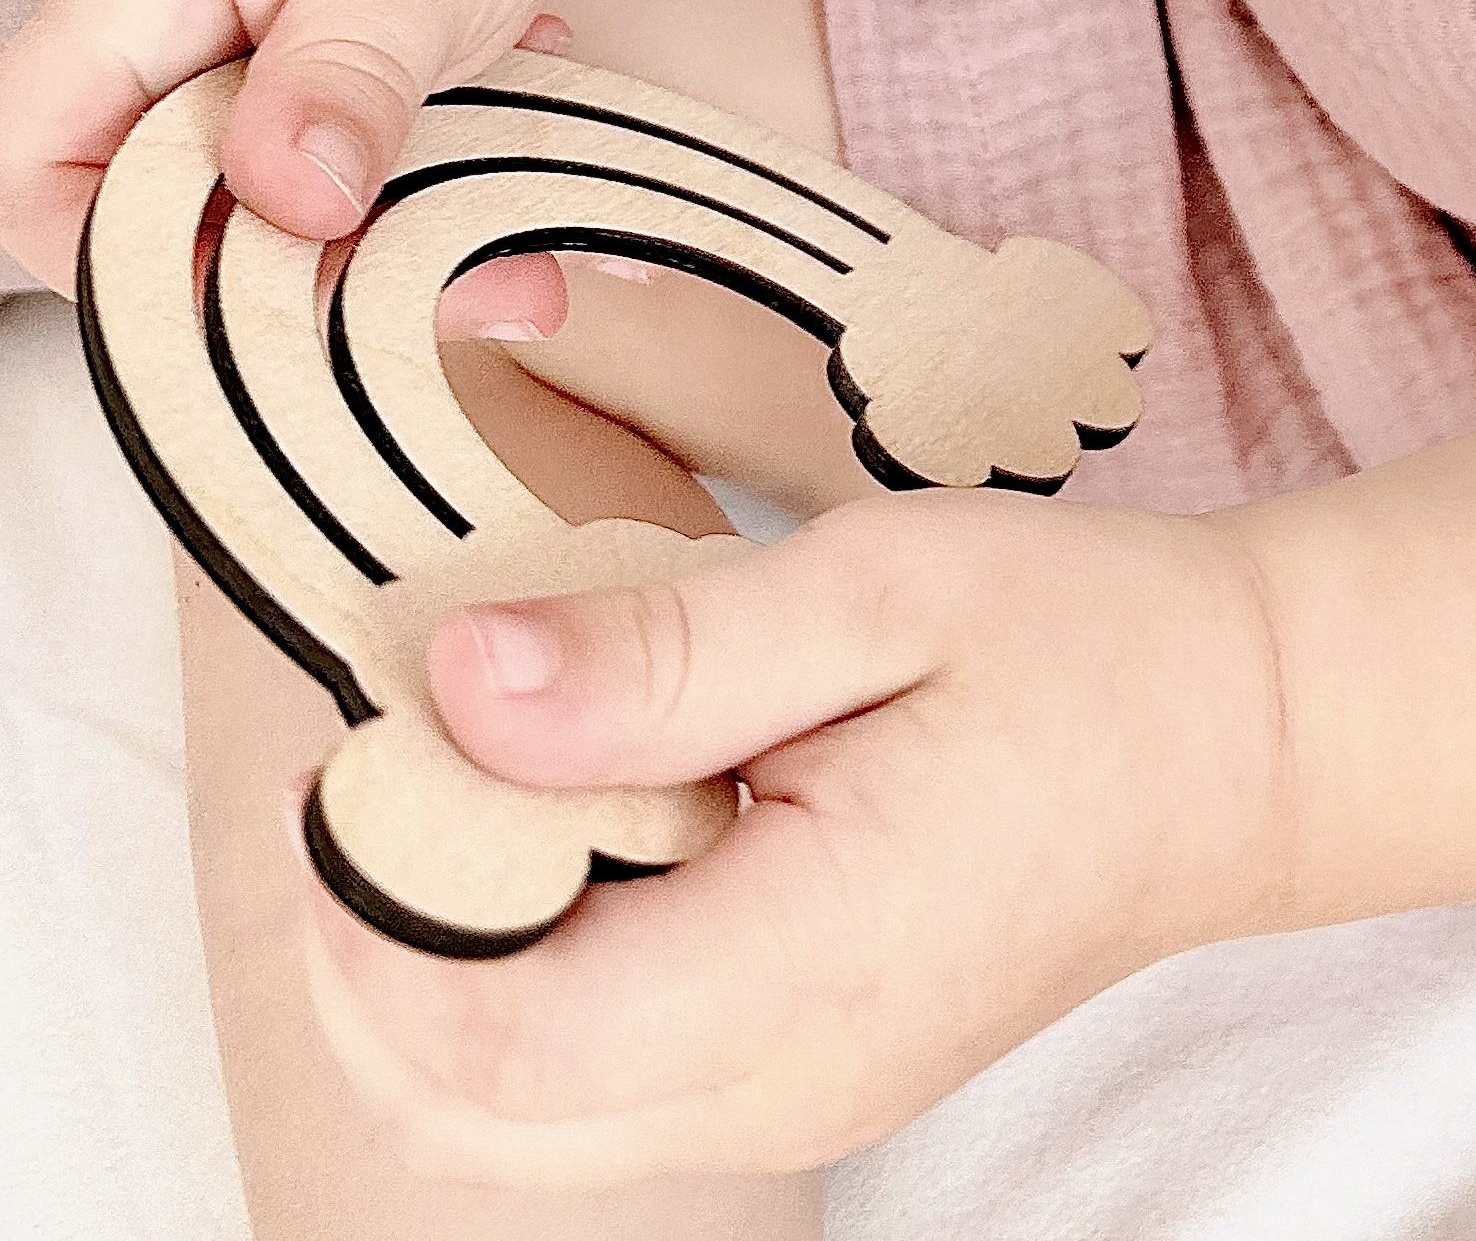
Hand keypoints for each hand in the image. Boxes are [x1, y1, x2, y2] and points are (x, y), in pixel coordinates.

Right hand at [0, 0, 574, 294]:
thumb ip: (349, 66)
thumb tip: (292, 195)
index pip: (40, 164)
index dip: (115, 263)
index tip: (252, 306)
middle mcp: (183, 61)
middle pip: (172, 235)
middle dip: (308, 298)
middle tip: (456, 293)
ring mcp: (253, 99)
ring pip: (279, 244)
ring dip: (399, 279)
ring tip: (519, 272)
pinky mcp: (322, 123)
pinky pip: (353, 218)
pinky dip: (434, 239)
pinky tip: (513, 215)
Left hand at [301, 488, 1292, 1183]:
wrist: (1229, 743)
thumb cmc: (1079, 648)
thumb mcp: (877, 595)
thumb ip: (662, 661)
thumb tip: (457, 691)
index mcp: (818, 962)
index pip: (508, 1042)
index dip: (375, 915)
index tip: (354, 761)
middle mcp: (791, 1075)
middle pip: (478, 1110)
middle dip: (376, 951)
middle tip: (394, 766)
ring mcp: (796, 1089)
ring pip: (521, 1106)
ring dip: (446, 954)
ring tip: (486, 777)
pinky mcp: (799, 1060)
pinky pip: (597, 1069)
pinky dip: (527, 962)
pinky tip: (578, 819)